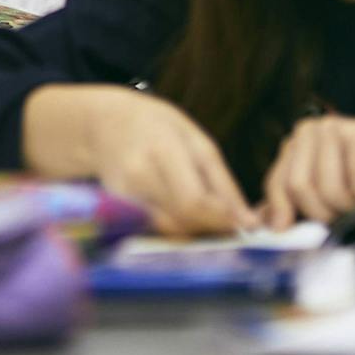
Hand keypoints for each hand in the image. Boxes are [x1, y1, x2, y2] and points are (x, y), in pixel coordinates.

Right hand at [25, 87, 256, 236]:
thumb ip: (223, 183)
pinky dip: (176, 229)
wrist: (105, 123)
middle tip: (228, 221)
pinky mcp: (116, 209)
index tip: (245, 224)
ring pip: (170, 231)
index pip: (192, 201)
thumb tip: (249, 223)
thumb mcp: (197, 141)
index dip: (222, 219)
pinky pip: (155, 230)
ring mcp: (122, 193)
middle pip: (182, 221)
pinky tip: (182, 214)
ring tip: (206, 215)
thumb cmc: (158, 126)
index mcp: (160, 148)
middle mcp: (136, 174)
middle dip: (212, 227)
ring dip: (195, 231)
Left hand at [260, 116, 354, 228]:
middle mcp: (309, 132)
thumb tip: (266, 224)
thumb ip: (296, 203)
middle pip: (299, 187)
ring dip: (351, 208)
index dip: (281, 211)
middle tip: (343, 218)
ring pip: (329, 190)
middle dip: (322, 213)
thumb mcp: (326, 190)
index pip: (276, 182)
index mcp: (295, 144)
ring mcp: (334, 130)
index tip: (285, 233)